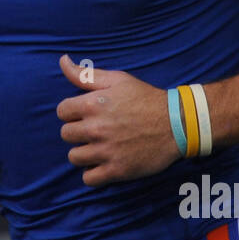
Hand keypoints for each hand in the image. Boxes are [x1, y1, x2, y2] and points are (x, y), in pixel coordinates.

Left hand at [56, 54, 180, 185]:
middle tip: (94, 130)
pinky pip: (89, 178)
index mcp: (93, 104)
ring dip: (83, 152)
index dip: (72, 112)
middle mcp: (96, 128)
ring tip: (98, 147)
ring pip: (74, 157)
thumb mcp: (117, 79)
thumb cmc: (145, 99)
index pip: (62, 111)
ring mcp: (106, 151)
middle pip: (66, 135)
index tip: (85, 113)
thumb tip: (62, 60)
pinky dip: (93, 173)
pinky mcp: (117, 170)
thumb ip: (85, 74)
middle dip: (77, 131)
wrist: (177, 123)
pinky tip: (103, 163)